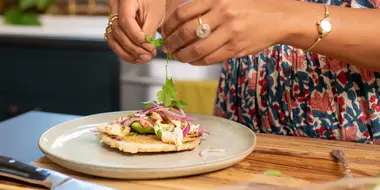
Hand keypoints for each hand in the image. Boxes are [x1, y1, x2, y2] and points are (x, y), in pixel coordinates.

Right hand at [106, 0, 165, 63]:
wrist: (150, 0)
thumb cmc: (153, 1)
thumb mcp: (155, 14)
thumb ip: (149, 31)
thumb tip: (147, 49)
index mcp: (125, 0)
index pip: (125, 21)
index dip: (136, 37)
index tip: (149, 47)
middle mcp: (115, 8)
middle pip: (118, 32)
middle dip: (133, 48)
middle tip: (147, 56)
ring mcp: (113, 18)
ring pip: (113, 39)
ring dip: (127, 53)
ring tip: (142, 59)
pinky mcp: (116, 27)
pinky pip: (115, 42)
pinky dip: (124, 52)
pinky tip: (136, 58)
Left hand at [161, 0, 286, 64]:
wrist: (277, 18)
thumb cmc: (248, 8)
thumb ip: (205, 6)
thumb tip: (179, 22)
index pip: (182, 13)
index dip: (169, 25)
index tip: (164, 32)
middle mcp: (222, 13)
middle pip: (186, 32)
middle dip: (172, 43)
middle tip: (167, 47)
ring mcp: (229, 32)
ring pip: (196, 49)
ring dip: (182, 56)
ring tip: (177, 56)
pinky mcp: (236, 48)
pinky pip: (210, 58)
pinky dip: (197, 61)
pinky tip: (193, 60)